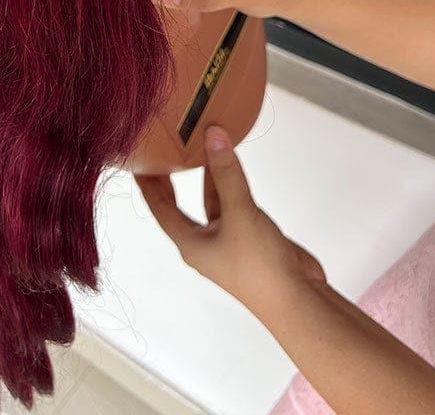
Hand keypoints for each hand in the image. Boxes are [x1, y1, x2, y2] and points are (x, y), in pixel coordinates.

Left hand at [134, 124, 325, 322]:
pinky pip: (233, 204)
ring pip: (210, 202)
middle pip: (180, 205)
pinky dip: (230, 184)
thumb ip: (226, 173)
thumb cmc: (259, 267)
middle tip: (164, 152)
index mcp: (190, 244)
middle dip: (172, 180)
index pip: (159, 208)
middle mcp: (204, 242)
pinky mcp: (249, 238)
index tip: (139, 161)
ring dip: (206, 177)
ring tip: (200, 148)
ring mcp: (227, 241)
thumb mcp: (239, 213)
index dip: (148, 183)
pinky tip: (232, 166)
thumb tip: (212, 135)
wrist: (296, 299)